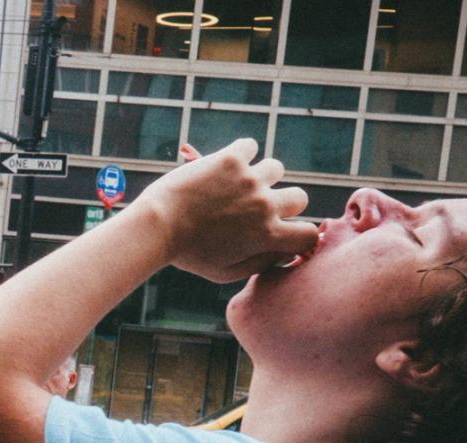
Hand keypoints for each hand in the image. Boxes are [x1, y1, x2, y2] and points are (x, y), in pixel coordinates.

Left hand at [132, 138, 317, 282]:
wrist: (157, 227)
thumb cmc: (188, 254)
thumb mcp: (224, 273)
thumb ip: (259, 264)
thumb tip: (283, 253)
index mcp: (267, 236)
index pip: (310, 234)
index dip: (301, 234)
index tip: (285, 231)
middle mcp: (265, 205)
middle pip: (300, 196)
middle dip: (282, 202)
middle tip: (255, 206)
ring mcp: (250, 179)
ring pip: (275, 168)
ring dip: (260, 175)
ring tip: (234, 185)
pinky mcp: (231, 159)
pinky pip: (249, 146)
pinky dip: (239, 153)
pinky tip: (222, 167)